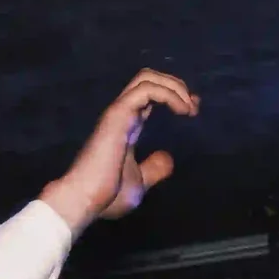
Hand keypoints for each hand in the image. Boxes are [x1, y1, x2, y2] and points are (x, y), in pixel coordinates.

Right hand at [39, 69, 197, 233]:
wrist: (85, 200)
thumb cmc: (106, 195)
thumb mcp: (139, 184)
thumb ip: (153, 169)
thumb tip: (168, 158)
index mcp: (126, 126)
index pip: (150, 97)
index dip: (174, 96)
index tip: (192, 110)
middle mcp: (122, 114)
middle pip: (149, 78)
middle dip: (176, 86)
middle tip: (193, 106)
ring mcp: (118, 111)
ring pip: (147, 77)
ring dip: (174, 87)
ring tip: (189, 107)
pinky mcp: (118, 114)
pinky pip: (146, 90)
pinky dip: (169, 94)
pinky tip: (182, 110)